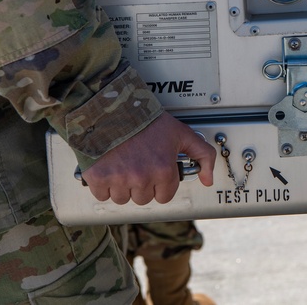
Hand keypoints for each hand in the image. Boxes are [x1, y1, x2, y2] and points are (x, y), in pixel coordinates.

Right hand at [81, 112, 215, 204]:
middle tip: (138, 164)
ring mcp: (119, 179)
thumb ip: (203, 155)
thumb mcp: (182, 133)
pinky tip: (109, 167)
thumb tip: (208, 179)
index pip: (164, 196)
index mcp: (163, 170)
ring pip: (122, 198)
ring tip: (124, 164)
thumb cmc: (146, 119)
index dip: (161, 183)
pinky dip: (103, 185)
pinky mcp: (98, 178)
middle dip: (141, 185)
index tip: (154, 171)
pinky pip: (102, 194)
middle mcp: (142, 178)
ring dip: (122, 186)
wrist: (114, 107)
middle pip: (143, 198)